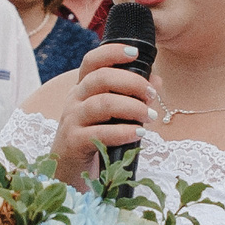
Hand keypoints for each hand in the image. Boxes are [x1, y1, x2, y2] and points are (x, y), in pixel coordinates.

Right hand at [53, 41, 153, 188]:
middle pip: (100, 78)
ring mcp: (71, 120)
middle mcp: (74, 100)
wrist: (68, 172)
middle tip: (152, 94)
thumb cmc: (93, 139)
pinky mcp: (74, 142)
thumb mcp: (111, 115)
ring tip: (150, 116)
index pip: (92, 61)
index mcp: (82, 89)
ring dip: (132, 107)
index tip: (135, 53)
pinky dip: (123, 132)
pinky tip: (139, 133)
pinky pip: (100, 132)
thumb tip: (156, 81)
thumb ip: (132, 96)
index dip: (112, 52)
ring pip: (102, 103)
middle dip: (132, 82)